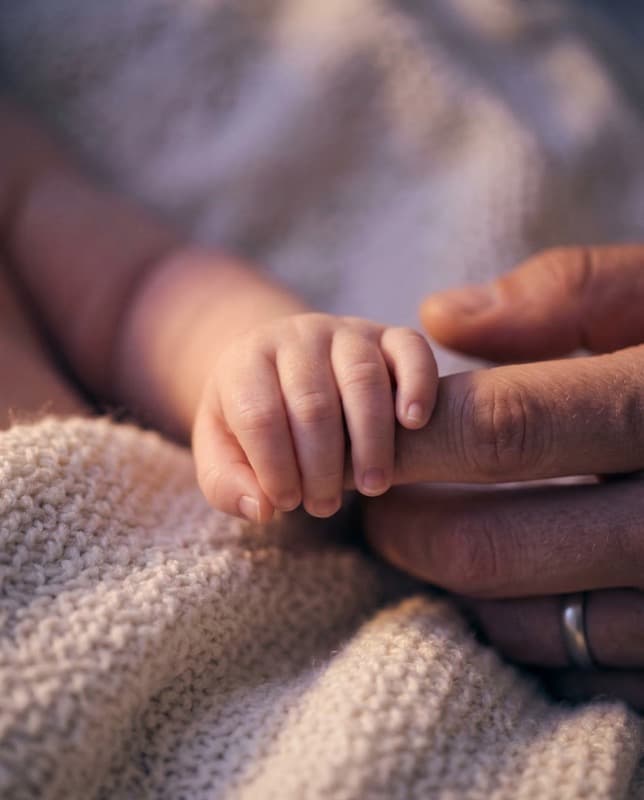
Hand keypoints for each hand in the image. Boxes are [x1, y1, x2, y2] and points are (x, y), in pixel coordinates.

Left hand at [193, 312, 436, 521]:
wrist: (283, 365)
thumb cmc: (254, 417)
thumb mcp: (221, 449)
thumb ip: (227, 483)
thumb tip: (261, 509)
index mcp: (247, 362)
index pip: (259, 416)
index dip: (274, 468)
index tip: (285, 503)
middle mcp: (296, 337)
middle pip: (313, 403)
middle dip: (321, 465)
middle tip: (324, 506)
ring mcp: (345, 331)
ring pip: (362, 379)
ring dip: (371, 441)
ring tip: (373, 486)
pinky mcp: (388, 335)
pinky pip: (410, 348)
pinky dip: (417, 383)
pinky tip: (414, 423)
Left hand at [365, 245, 643, 706]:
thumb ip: (571, 293)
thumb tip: (443, 316)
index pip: (509, 429)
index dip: (418, 438)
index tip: (371, 436)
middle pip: (496, 544)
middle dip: (406, 525)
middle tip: (376, 495)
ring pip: (525, 622)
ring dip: (447, 582)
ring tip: (423, 534)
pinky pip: (572, 670)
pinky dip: (514, 626)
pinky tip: (501, 578)